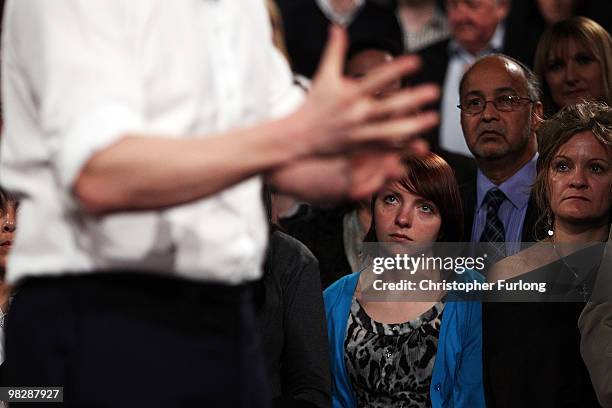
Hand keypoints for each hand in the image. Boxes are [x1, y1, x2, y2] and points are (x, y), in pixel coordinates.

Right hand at [293, 26, 439, 156]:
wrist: (299, 137)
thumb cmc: (314, 104)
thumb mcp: (323, 76)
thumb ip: (334, 51)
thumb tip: (337, 27)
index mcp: (348, 94)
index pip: (376, 79)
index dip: (396, 69)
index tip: (416, 61)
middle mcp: (355, 114)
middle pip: (388, 106)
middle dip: (412, 99)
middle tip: (433, 91)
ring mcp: (359, 133)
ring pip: (391, 131)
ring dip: (413, 125)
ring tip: (433, 118)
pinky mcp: (360, 148)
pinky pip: (385, 148)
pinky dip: (402, 146)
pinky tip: (420, 141)